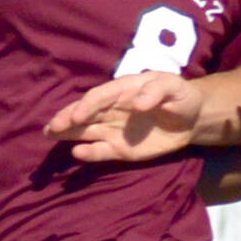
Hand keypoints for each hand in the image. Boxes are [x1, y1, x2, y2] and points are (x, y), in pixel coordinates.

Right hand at [44, 72, 206, 163]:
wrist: (192, 119)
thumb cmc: (181, 96)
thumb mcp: (174, 87)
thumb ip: (157, 91)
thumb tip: (137, 103)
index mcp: (122, 90)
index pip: (100, 97)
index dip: (87, 106)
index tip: (76, 116)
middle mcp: (112, 109)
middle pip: (85, 113)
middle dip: (67, 119)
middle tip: (51, 127)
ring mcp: (114, 130)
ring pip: (86, 131)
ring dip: (67, 133)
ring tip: (49, 134)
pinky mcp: (120, 149)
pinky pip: (101, 151)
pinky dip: (89, 153)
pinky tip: (76, 154)